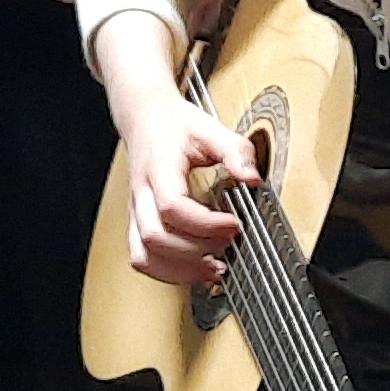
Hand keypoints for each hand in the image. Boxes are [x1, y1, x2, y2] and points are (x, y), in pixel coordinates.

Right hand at [109, 82, 253, 284]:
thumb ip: (235, 151)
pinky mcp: (138, 223)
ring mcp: (136, 211)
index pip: (172, 206)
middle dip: (195, 250)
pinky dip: (167, 272)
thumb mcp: (209, 128)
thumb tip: (252, 177)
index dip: (205, 223)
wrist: (144, 118)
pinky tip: (195, 269)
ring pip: (143, 255)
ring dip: (179, 270)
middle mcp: (141, 194)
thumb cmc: (173, 125)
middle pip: (155, 237)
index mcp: (158, 168)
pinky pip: (142, 257)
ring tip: (214, 269)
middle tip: (229, 244)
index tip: (234, 224)